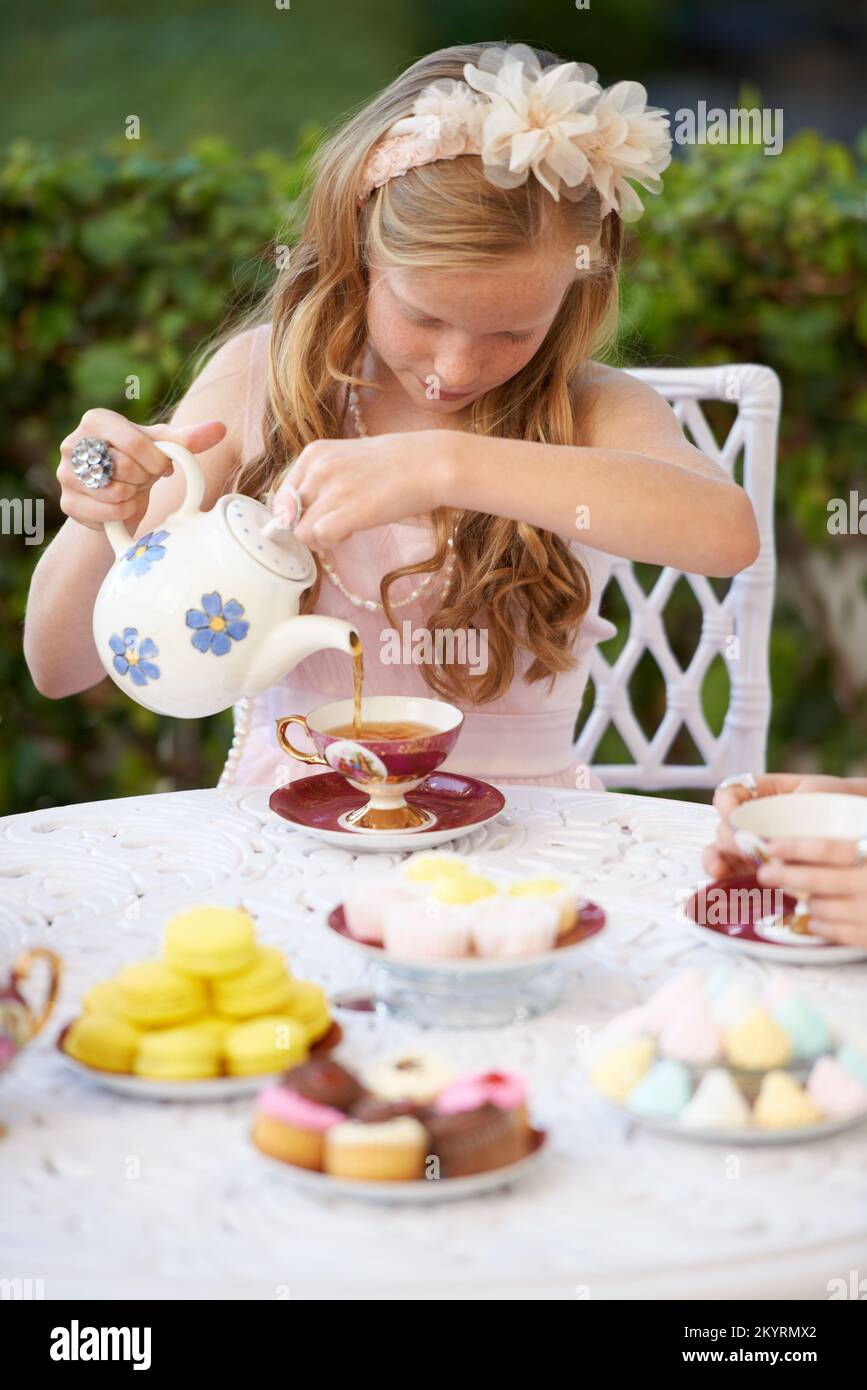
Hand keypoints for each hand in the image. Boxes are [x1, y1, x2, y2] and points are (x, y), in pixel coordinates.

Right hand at [58, 409, 226, 534]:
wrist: (118, 495)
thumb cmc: (141, 462)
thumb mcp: (164, 447)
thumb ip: (189, 438)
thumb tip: (221, 427)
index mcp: (96, 420)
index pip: (135, 444)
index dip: (157, 461)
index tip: (160, 465)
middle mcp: (72, 443)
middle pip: (125, 469)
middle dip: (144, 479)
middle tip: (142, 478)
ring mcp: (65, 474)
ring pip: (115, 492)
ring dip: (134, 496)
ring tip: (131, 489)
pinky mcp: (67, 503)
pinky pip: (108, 513)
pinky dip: (124, 513)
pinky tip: (122, 505)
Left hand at [278, 430, 455, 548]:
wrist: (431, 463)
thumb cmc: (396, 464)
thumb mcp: (349, 460)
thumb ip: (324, 480)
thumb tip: (300, 512)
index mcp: (314, 453)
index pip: (282, 495)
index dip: (297, 513)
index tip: (319, 517)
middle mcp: (317, 468)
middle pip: (288, 516)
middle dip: (309, 526)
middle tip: (336, 523)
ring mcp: (333, 489)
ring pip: (301, 532)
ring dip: (321, 538)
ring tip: (346, 528)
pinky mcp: (349, 510)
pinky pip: (319, 537)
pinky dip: (332, 542)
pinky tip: (351, 532)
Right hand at [701, 773, 852, 880]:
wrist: (854, 822)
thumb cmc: (835, 805)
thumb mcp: (811, 802)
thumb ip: (784, 819)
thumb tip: (763, 847)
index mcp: (761, 794)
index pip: (730, 794)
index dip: (726, 804)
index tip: (735, 814)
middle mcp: (751, 819)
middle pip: (724, 826)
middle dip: (730, 838)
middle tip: (746, 848)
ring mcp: (752, 844)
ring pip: (721, 850)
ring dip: (717, 859)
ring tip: (721, 869)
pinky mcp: (756, 867)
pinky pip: (732, 871)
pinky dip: (725, 876)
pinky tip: (724, 879)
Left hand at [756, 838, 866, 945]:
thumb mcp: (865, 857)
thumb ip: (840, 855)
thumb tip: (791, 856)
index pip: (826, 850)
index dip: (795, 848)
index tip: (771, 848)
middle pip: (816, 880)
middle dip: (785, 876)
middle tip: (764, 874)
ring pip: (820, 908)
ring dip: (807, 903)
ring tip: (809, 899)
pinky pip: (833, 932)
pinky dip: (819, 926)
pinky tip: (816, 920)